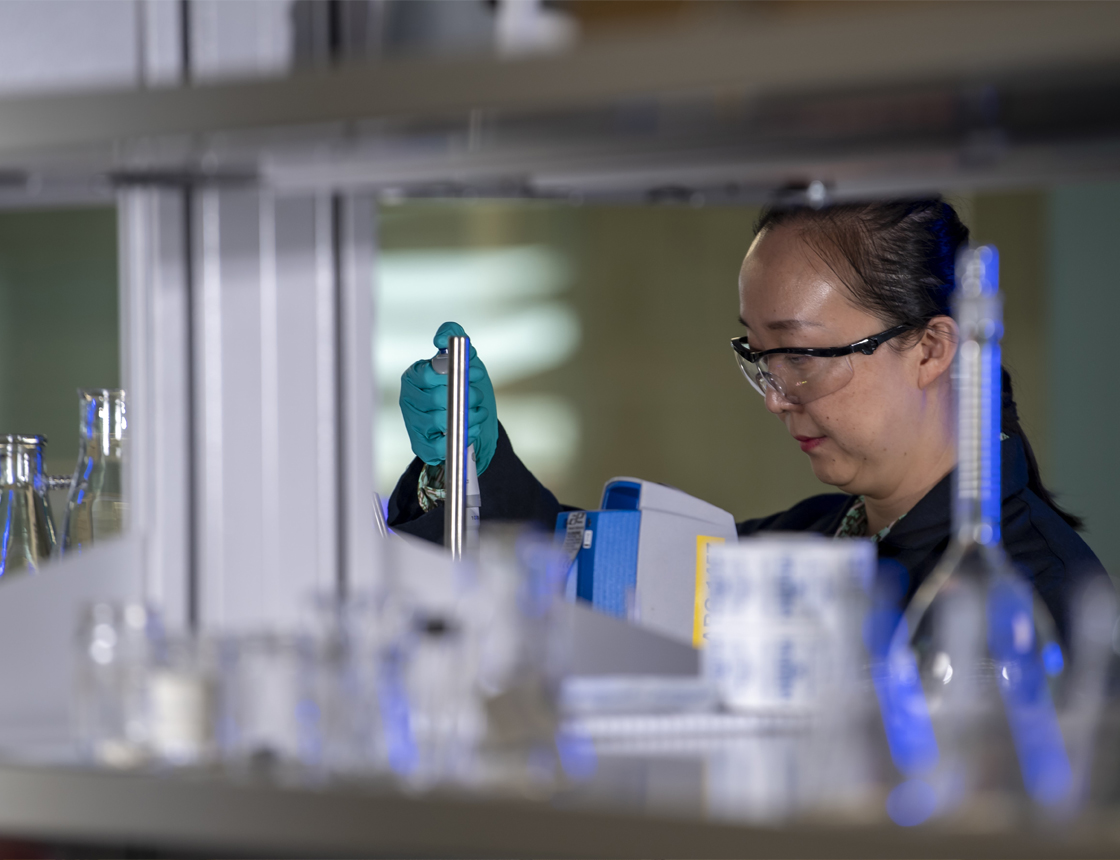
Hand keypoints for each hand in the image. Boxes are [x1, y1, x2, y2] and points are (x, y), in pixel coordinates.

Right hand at [399, 321, 498, 473]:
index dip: (457, 373)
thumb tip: (442, 337)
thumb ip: (453, 337)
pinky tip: (471, 427)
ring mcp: (413, 424)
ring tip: (477, 411)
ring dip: (469, 415)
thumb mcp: (462, 358)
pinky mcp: (422, 446)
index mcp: (413, 376)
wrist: (471, 419)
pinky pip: (443, 444)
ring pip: (443, 420)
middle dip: (467, 396)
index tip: (474, 373)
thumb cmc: (464, 386)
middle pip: (439, 398)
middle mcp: (408, 400)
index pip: (430, 373)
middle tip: (477, 395)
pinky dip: (463, 435)